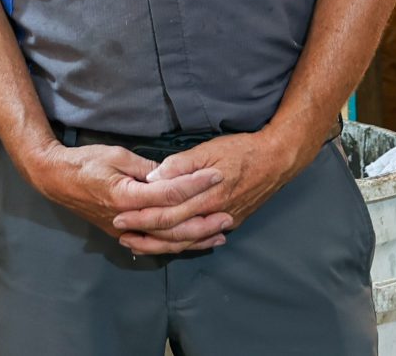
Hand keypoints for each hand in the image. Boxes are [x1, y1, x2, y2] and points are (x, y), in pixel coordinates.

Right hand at [23, 142, 232, 254]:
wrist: (56, 179)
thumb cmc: (85, 162)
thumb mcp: (115, 155)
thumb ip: (145, 166)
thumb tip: (170, 173)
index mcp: (126, 196)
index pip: (168, 193)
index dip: (194, 185)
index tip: (215, 175)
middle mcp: (128, 219)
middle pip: (173, 224)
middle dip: (203, 219)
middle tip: (228, 212)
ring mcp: (126, 230)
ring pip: (167, 240)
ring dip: (196, 238)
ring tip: (220, 234)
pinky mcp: (123, 234)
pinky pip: (156, 244)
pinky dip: (177, 245)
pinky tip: (194, 243)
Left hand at [134, 129, 304, 250]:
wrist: (276, 161)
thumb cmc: (240, 150)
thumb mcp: (207, 150)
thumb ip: (179, 165)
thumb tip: (153, 178)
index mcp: (204, 195)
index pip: (166, 211)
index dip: (141, 216)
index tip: (119, 216)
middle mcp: (213, 213)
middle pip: (173, 230)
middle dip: (145, 234)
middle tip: (121, 233)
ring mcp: (224, 220)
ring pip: (188, 240)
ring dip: (162, 244)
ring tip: (139, 245)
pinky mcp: (232, 221)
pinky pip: (203, 239)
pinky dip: (186, 244)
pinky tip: (172, 245)